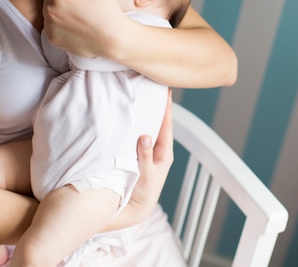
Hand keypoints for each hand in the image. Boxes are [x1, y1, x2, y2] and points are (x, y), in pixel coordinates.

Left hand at [42, 0, 128, 57]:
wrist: (113, 40)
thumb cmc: (107, 9)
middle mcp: (49, 11)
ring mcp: (50, 26)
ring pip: (48, 7)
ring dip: (58, 5)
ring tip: (78, 10)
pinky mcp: (52, 38)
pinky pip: (50, 22)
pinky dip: (58, 20)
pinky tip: (75, 21)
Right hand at [111, 91, 174, 227]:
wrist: (134, 210)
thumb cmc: (143, 194)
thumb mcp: (146, 175)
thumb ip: (145, 156)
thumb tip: (145, 136)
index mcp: (164, 153)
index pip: (166, 126)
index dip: (166, 109)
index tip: (166, 92)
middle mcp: (157, 150)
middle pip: (158, 124)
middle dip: (157, 108)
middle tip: (154, 88)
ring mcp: (148, 152)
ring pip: (148, 129)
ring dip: (146, 115)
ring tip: (143, 97)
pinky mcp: (137, 155)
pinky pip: (138, 136)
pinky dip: (137, 125)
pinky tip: (131, 117)